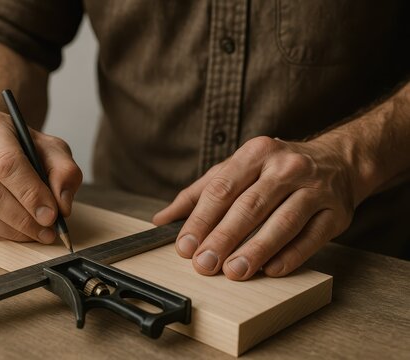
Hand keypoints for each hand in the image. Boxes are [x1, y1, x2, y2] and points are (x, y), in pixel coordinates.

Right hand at [0, 110, 81, 243]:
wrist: (2, 145)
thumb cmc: (29, 147)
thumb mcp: (55, 150)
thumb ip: (65, 173)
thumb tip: (61, 206)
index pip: (6, 163)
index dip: (30, 193)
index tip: (51, 214)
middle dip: (24, 218)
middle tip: (48, 230)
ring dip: (15, 230)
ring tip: (40, 233)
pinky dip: (2, 234)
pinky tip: (22, 232)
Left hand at [153, 136, 355, 279]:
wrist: (338, 161)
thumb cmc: (275, 169)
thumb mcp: (236, 169)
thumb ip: (198, 193)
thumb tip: (162, 219)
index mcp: (256, 153)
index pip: (222, 189)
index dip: (201, 220)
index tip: (185, 246)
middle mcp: (286, 167)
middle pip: (249, 207)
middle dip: (224, 238)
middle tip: (204, 264)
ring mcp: (315, 189)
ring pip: (281, 224)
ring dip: (255, 251)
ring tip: (234, 272)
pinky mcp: (335, 213)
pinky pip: (310, 238)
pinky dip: (289, 256)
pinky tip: (269, 270)